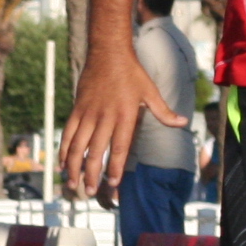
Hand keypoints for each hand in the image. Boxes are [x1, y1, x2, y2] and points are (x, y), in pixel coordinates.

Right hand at [61, 48, 183, 199]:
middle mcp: (104, 117)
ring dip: (73, 166)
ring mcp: (88, 113)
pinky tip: (62, 164)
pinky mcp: (77, 109)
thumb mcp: (151, 91)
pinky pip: (68, 133)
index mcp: (124, 115)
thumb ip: (164, 111)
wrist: (108, 53)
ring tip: (73, 184)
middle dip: (92, 174)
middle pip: (95, 151)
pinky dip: (63, 149)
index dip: (115, 167)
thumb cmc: (132, 73)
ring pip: (77, 145)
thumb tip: (184, 123)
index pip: (119, 147)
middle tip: (90, 193)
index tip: (113, 184)